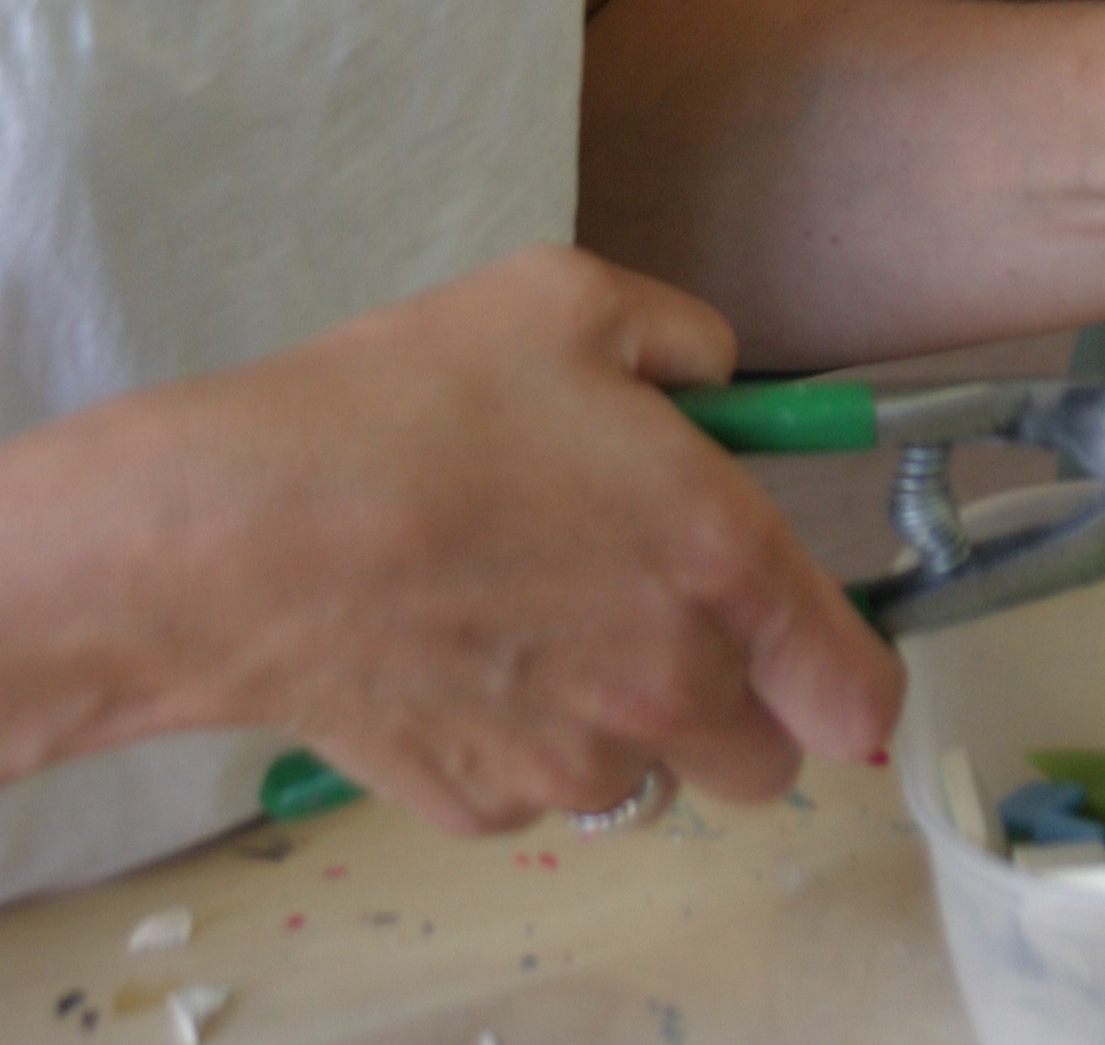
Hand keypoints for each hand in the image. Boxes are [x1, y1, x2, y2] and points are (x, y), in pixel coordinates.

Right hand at [160, 248, 899, 833]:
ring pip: (645, 773)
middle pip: (763, 757)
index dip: (848, 670)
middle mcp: (667, 684)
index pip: (855, 690)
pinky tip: (452, 644)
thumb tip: (713, 378)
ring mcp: (570, 763)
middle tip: (656, 603)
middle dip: (734, 696)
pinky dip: (515, 734)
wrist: (250, 531)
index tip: (816, 638)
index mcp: (721, 559)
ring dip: (620, 716)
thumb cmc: (419, 401)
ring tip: (529, 607)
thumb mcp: (572, 300)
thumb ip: (681, 339)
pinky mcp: (477, 805)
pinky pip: (533, 787)